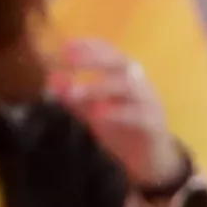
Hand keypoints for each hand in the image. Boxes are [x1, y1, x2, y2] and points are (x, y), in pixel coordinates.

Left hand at [46, 37, 185, 190]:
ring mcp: (150, 101)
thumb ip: (74, 98)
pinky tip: (97, 115)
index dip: (89, 46)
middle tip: (68, 60)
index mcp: (126, 75)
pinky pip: (139, 114)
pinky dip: (117, 113)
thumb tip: (51, 81)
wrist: (148, 160)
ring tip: (73, 93)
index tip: (65, 46)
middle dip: (93, 58)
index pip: (109, 51)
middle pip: (119, 62)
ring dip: (99, 86)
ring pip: (129, 85)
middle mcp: (140, 82)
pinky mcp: (155, 123)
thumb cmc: (121, 129)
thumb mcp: (92, 112)